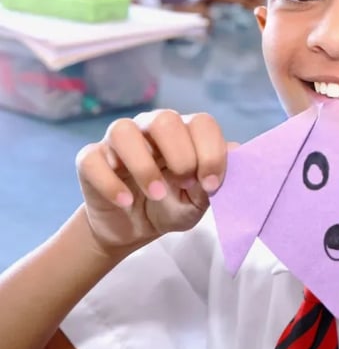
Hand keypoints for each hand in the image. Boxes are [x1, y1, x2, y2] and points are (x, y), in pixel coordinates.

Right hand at [75, 109, 230, 253]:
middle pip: (164, 119)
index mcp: (184, 133)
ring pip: (124, 130)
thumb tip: (237, 151)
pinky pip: (92, 159)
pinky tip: (125, 202)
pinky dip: (110, 182)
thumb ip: (214, 181)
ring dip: (144, 166)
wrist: (132, 229)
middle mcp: (151, 129)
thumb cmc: (171, 206)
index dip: (211, 152)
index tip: (212, 185)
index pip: (202, 123)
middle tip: (185, 184)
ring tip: (157, 194)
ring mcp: (118, 142)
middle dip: (180, 154)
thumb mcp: (197, 202)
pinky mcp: (90, 160)